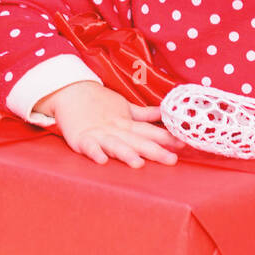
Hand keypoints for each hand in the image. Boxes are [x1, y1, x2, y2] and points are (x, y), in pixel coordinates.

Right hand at [43, 80, 185, 167]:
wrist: (70, 90)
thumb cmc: (100, 103)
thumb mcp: (125, 108)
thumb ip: (146, 114)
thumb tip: (166, 113)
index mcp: (127, 123)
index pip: (150, 131)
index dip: (168, 137)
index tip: (185, 143)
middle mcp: (115, 129)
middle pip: (137, 141)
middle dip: (155, 151)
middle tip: (172, 160)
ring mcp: (98, 134)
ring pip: (115, 145)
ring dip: (126, 154)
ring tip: (138, 164)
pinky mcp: (80, 138)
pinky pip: (88, 147)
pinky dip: (94, 152)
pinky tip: (102, 161)